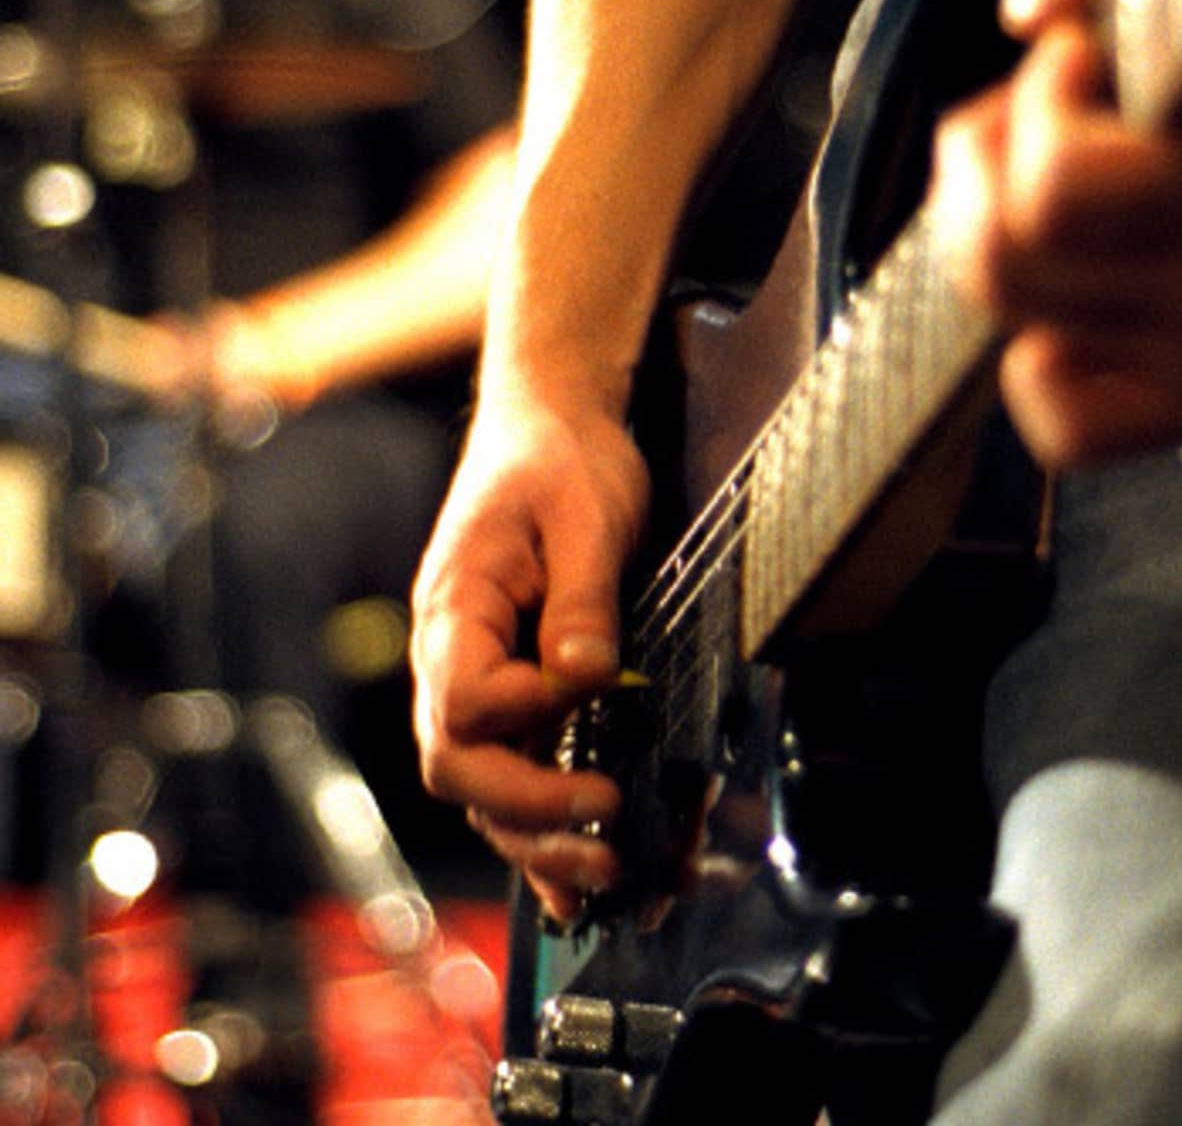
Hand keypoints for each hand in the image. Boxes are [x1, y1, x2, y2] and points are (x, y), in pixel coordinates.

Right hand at [411, 390, 647, 920]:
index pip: (464, 700)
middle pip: (458, 763)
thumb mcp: (584, 514)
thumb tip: (585, 678)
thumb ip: (581, 599)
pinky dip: (535, 827)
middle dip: (528, 812)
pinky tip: (570, 879)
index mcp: (456, 609)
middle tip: (605, 834)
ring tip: (604, 876)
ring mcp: (475, 676)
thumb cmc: (560, 459)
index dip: (525, 717)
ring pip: (481, 784)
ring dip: (535, 838)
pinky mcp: (511, 687)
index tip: (594, 696)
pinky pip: (508, 769)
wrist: (548, 427)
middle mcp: (450, 654)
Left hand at [929, 0, 1181, 464]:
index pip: (1053, 185)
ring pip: (1012, 324)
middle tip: (1019, 127)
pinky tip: (1067, 304)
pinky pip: (1060, 425)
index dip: (1031, 108)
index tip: (1072, 64)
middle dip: (975, 172)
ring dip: (996, 240)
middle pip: (998, 263)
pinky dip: (1034, 363)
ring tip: (1045, 194)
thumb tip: (1019, 5)